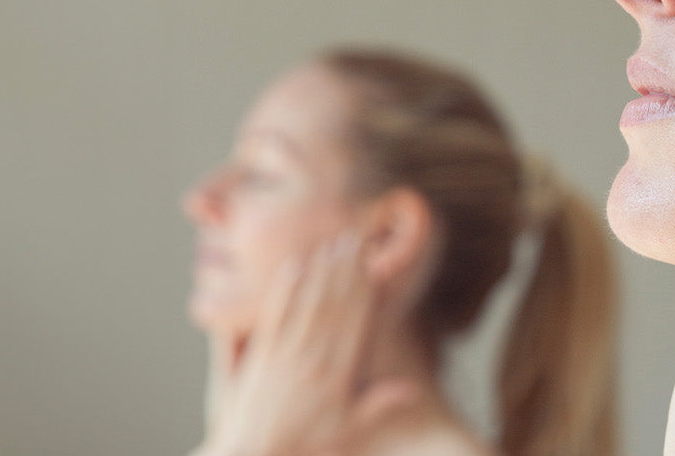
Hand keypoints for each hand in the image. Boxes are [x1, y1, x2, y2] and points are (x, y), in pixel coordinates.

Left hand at [195, 236, 417, 455]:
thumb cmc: (305, 446)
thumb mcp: (348, 430)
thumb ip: (379, 405)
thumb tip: (414, 388)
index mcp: (337, 376)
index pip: (356, 323)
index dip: (365, 291)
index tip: (374, 265)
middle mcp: (312, 360)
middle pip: (333, 305)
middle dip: (346, 270)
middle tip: (355, 239)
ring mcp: (284, 356)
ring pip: (307, 305)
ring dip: (321, 272)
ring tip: (331, 245)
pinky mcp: (260, 357)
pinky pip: (274, 316)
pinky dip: (284, 290)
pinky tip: (293, 267)